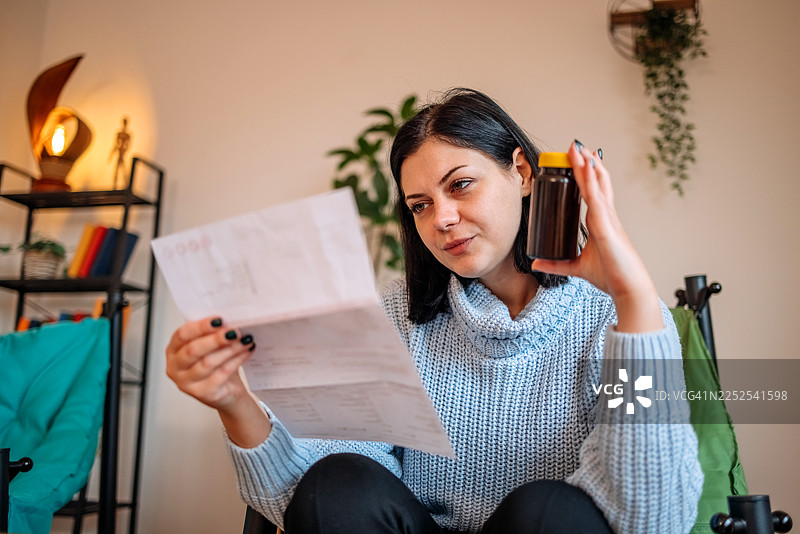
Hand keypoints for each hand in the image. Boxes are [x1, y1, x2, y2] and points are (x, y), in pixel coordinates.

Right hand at [165, 317, 255, 411]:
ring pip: (209, 362)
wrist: (226, 391)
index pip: (182, 335)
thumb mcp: (209, 346)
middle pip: (193, 350)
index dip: (200, 326)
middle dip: (216, 339)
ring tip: (245, 340)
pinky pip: (221, 374)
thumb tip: (229, 319)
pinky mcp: (203, 394)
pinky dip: (237, 360)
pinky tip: (246, 352)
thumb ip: (211, 333)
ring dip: (230, 349)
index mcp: (173, 350)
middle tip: (234, 331)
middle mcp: (175, 368)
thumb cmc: (216, 365)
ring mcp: (187, 383)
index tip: (219, 320)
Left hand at [531, 142, 662, 332]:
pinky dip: (591, 182)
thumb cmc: (611, 276)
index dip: (586, 175)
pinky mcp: (606, 226)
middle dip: (586, 163)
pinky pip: (596, 198)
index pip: (593, 192)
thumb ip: (556, 264)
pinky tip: (586, 168)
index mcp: (601, 222)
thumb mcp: (576, 268)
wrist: (627, 289)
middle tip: (576, 146)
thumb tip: (536, 263)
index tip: (577, 160)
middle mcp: (605, 216)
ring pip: (596, 185)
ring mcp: (607, 219)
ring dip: (587, 165)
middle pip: (596, 182)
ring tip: (578, 148)